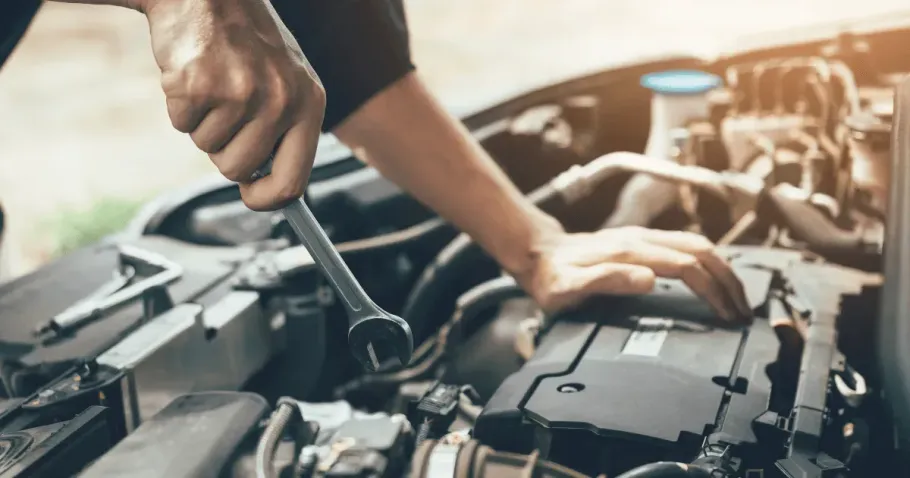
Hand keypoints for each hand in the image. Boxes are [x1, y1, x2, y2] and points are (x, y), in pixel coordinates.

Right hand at [143, 0, 325, 209]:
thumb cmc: (245, 40)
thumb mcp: (286, 80)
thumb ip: (286, 130)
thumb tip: (275, 190)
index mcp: (309, 102)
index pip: (294, 180)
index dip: (267, 198)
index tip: (251, 196)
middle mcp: (281, 100)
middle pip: (239, 170)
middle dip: (224, 149)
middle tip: (225, 107)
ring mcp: (241, 92)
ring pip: (208, 147)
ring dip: (202, 122)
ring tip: (213, 81)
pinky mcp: (200, 84)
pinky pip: (181, 123)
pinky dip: (180, 104)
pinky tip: (193, 71)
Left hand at [517, 226, 751, 321]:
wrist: (537, 255)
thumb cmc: (551, 277)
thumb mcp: (569, 288)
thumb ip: (606, 280)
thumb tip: (649, 280)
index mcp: (630, 252)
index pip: (687, 267)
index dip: (712, 291)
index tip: (726, 315)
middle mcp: (641, 240)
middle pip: (702, 252)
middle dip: (729, 281)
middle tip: (743, 312)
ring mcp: (642, 237)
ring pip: (697, 245)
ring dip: (722, 270)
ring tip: (736, 298)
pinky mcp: (641, 240)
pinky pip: (685, 245)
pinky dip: (708, 262)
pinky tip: (712, 278)